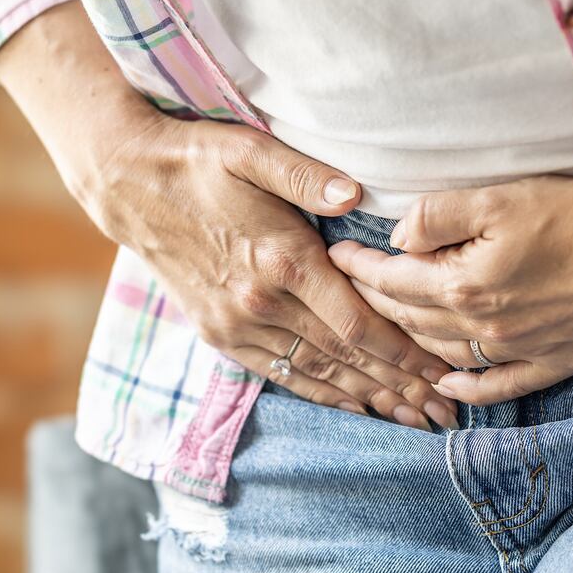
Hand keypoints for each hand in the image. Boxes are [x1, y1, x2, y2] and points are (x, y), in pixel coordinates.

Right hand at [83, 111, 459, 429]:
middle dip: (399, 387)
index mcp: (282, 260)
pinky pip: (280, 374)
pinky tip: (353, 406)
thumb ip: (307, 176)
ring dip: (367, 400)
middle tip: (444, 414)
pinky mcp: (220, 334)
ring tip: (412, 421)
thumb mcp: (252, 151)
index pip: (357, 324)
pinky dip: (321, 394)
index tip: (443, 369)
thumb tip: (355, 195)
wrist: (128, 186)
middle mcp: (262, 303)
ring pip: (316, 374)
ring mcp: (238, 324)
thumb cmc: (197, 160)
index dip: (404, 353)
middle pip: (345, 358)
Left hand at [327, 173, 572, 404]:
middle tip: (352, 287)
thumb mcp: (500, 199)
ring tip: (389, 324)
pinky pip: (496, 387)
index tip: (335, 256)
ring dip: (410, 342)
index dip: (358, 267)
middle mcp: (482, 329)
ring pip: (445, 353)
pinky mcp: (552, 363)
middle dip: (375, 302)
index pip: (392, 281)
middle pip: (412, 320)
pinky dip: (466, 390)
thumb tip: (398, 237)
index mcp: (463, 286)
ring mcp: (517, 352)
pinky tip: (448, 386)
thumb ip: (439, 217)